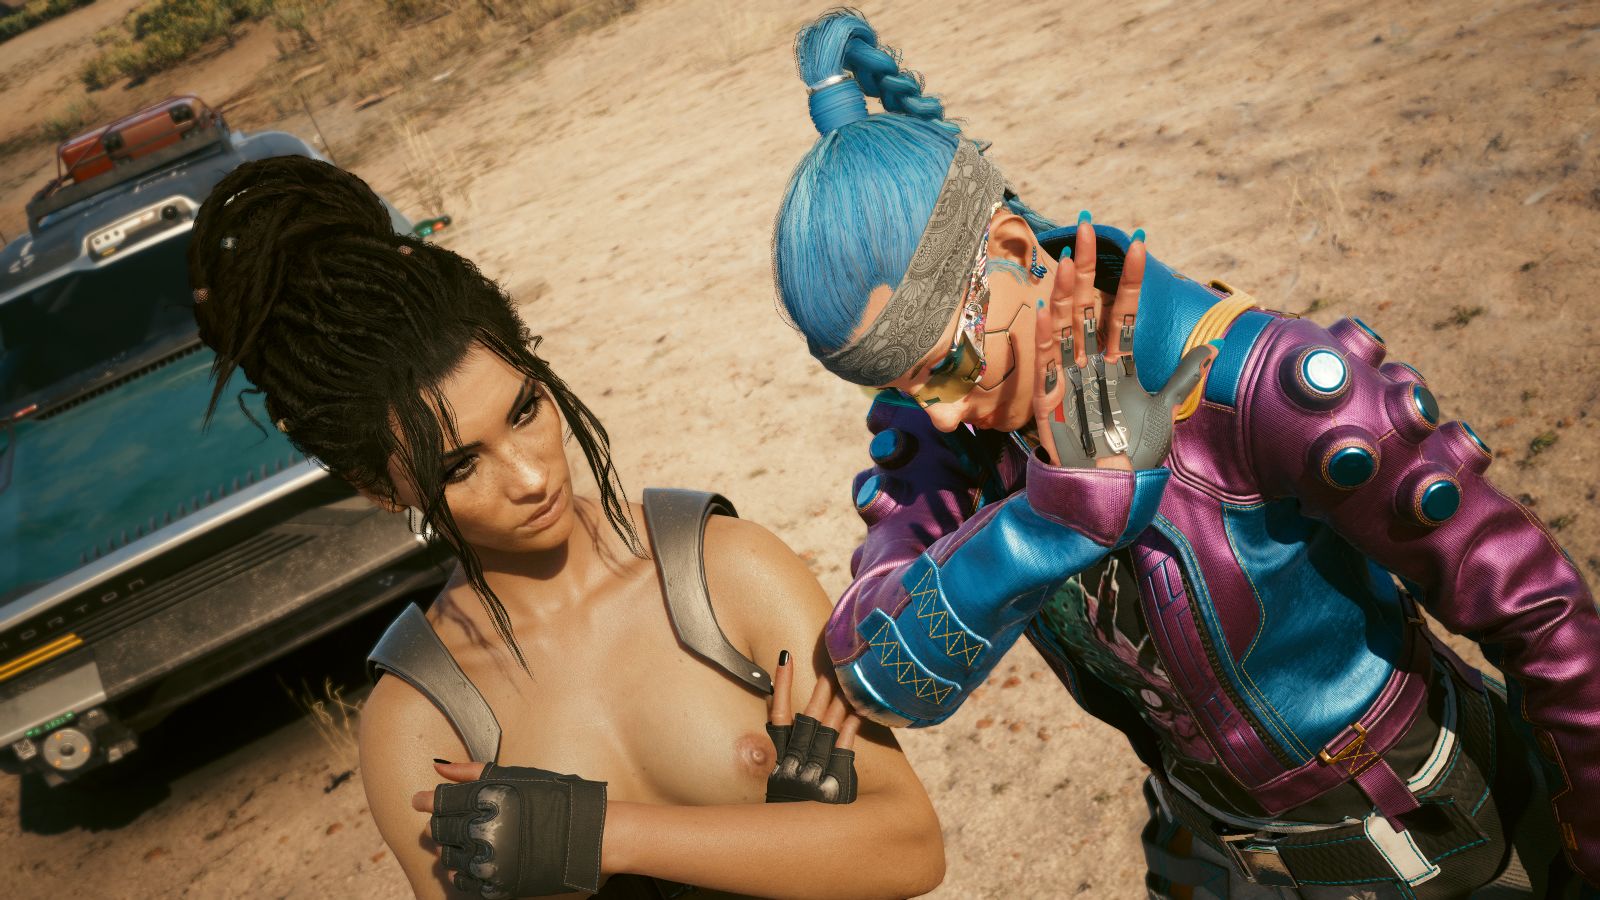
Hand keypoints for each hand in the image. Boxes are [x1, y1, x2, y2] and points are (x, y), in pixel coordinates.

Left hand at [411, 760, 606, 897]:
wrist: (586, 836)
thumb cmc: (555, 798)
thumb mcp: (515, 775)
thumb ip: (471, 772)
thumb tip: (438, 768)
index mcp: (485, 800)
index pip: (438, 801)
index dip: (426, 800)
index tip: (421, 800)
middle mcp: (481, 832)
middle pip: (439, 829)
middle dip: (440, 823)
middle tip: (448, 818)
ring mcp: (488, 862)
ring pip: (447, 857)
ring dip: (449, 846)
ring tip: (465, 838)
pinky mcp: (496, 885)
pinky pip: (462, 881)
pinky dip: (460, 871)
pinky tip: (470, 860)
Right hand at [765, 650, 858, 803]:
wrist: (802, 842)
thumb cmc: (791, 811)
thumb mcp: (780, 785)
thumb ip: (784, 757)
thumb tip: (790, 727)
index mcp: (780, 758)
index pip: (778, 714)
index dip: (781, 685)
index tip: (786, 657)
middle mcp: (795, 759)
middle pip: (809, 715)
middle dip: (821, 689)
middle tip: (832, 666)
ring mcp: (815, 767)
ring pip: (828, 725)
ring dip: (838, 702)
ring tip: (847, 681)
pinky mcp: (834, 777)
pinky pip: (844, 745)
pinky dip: (851, 727)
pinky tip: (859, 711)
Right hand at [1032, 223, 1215, 468]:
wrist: (1112, 489)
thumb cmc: (1135, 452)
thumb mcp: (1166, 410)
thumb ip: (1184, 374)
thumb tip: (1216, 343)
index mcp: (1119, 362)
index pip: (1124, 311)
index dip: (1131, 279)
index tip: (1139, 241)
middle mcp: (1091, 363)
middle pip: (1088, 307)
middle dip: (1089, 267)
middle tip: (1086, 225)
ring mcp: (1067, 378)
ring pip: (1065, 327)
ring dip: (1066, 293)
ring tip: (1070, 258)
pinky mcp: (1047, 400)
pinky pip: (1044, 363)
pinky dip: (1043, 337)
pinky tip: (1044, 308)